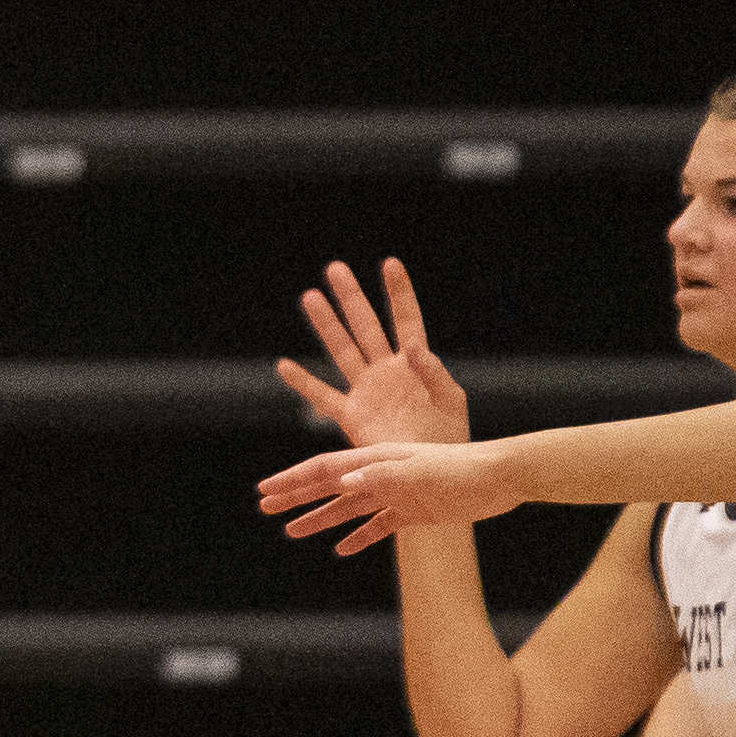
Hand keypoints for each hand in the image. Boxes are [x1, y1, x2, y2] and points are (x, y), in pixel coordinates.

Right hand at [259, 435, 510, 554]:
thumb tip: (342, 479)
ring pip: (349, 509)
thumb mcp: (419, 473)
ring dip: (320, 519)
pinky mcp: (415, 511)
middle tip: (265, 508)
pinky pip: (378, 526)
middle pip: (329, 486)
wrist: (501, 478)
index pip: (325, 469)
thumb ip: (382, 475)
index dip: (293, 480)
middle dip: (296, 497)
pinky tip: (342, 550)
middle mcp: (381, 474)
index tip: (264, 491)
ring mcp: (397, 493)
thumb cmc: (462, 470)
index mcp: (377, 459)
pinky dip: (359, 537)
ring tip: (292, 532)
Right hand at [275, 257, 467, 451]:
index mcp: (414, 364)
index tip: (390, 264)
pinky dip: (304, 383)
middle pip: (365, 326)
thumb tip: (414, 345)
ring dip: (326, 325)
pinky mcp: (352, 417)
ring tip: (310, 296)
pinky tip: (284, 366)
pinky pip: (323, 397)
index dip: (398, 292)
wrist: (430, 472)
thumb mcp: (450, 400)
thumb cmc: (448, 437)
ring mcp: (366, 391)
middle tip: (335, 268)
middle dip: (351, 298)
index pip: (406, 319)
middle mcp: (386, 371)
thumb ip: (433, 372)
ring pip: (341, 351)